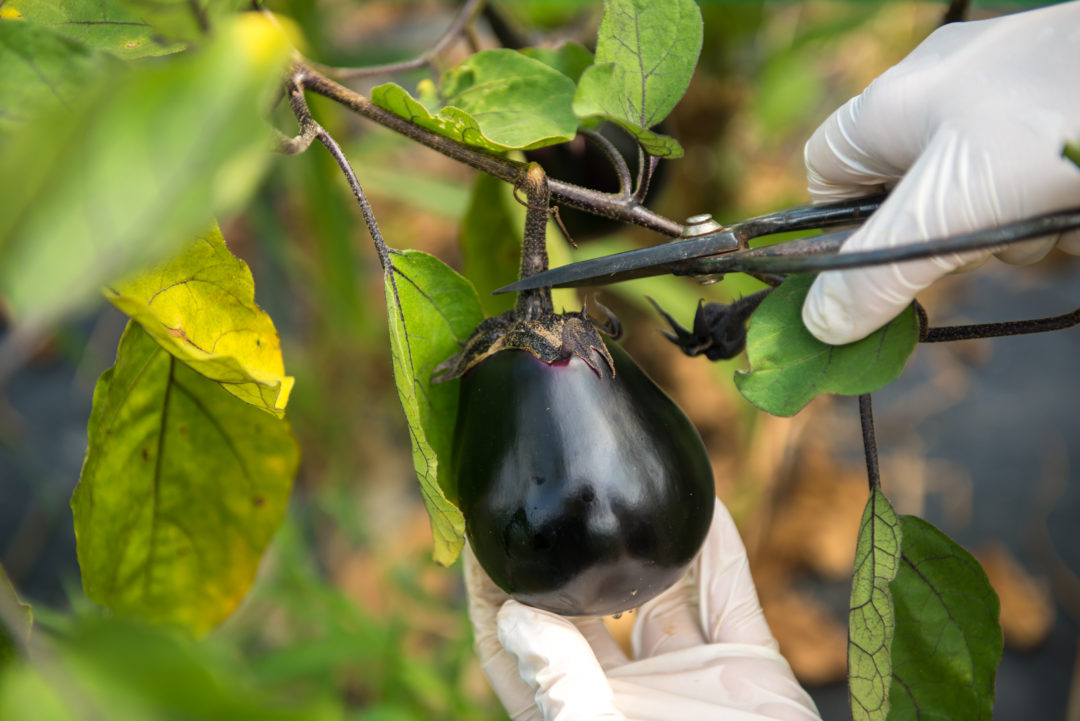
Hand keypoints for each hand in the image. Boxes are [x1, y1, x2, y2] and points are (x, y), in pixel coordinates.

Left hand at [464, 501, 821, 720]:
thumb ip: (560, 688)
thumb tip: (512, 617)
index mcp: (579, 713)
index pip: (518, 644)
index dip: (494, 589)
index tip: (481, 531)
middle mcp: (628, 693)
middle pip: (583, 605)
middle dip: (566, 551)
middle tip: (551, 486)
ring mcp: (688, 678)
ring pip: (659, 590)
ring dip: (646, 541)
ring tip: (623, 480)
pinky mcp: (747, 667)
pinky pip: (727, 593)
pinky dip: (717, 549)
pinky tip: (702, 504)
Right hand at [802, 2, 1079, 344]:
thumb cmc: (1048, 124)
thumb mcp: (946, 211)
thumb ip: (876, 273)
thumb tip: (820, 325)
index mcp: (892, 103)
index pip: (827, 170)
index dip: (838, 224)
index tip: (870, 267)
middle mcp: (944, 97)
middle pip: (909, 198)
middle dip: (946, 237)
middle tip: (973, 245)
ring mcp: (1009, 110)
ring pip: (978, 204)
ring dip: (1009, 233)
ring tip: (1047, 216)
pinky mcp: (1056, 130)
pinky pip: (1033, 193)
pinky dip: (1052, 215)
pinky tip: (1076, 208)